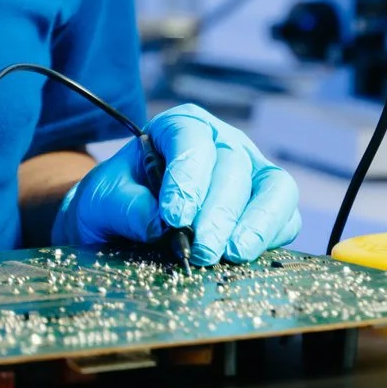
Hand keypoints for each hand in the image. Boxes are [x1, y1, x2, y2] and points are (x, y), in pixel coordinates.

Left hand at [49, 104, 301, 265]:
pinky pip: (287, 218)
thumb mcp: (100, 200)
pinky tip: (247, 260)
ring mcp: (250, 173)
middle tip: (202, 251)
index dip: (188, 176)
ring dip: (257, 223)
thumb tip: (157, 223)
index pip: (193, 139)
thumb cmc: (113, 201)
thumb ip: (122, 205)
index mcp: (180, 127)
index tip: (174, 216)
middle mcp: (222, 143)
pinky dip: (272, 238)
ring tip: (234, 255)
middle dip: (219, 212)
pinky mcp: (268, 208)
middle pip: (234, 167)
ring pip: (274, 187)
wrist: (118, 224)